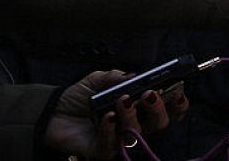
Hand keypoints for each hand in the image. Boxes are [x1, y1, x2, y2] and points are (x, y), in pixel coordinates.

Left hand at [43, 70, 186, 158]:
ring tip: (121, 101)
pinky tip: (106, 117)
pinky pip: (111, 145)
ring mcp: (118, 139)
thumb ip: (115, 77)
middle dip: (159, 109)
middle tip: (148, 95)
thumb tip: (133, 76)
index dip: (177, 104)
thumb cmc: (77, 98)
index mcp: (138, 108)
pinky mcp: (101, 151)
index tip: (178, 92)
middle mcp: (133, 124)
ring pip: (136, 133)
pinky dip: (110, 130)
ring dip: (132, 116)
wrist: (50, 113)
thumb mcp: (97, 80)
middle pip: (159, 123)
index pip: (167, 109)